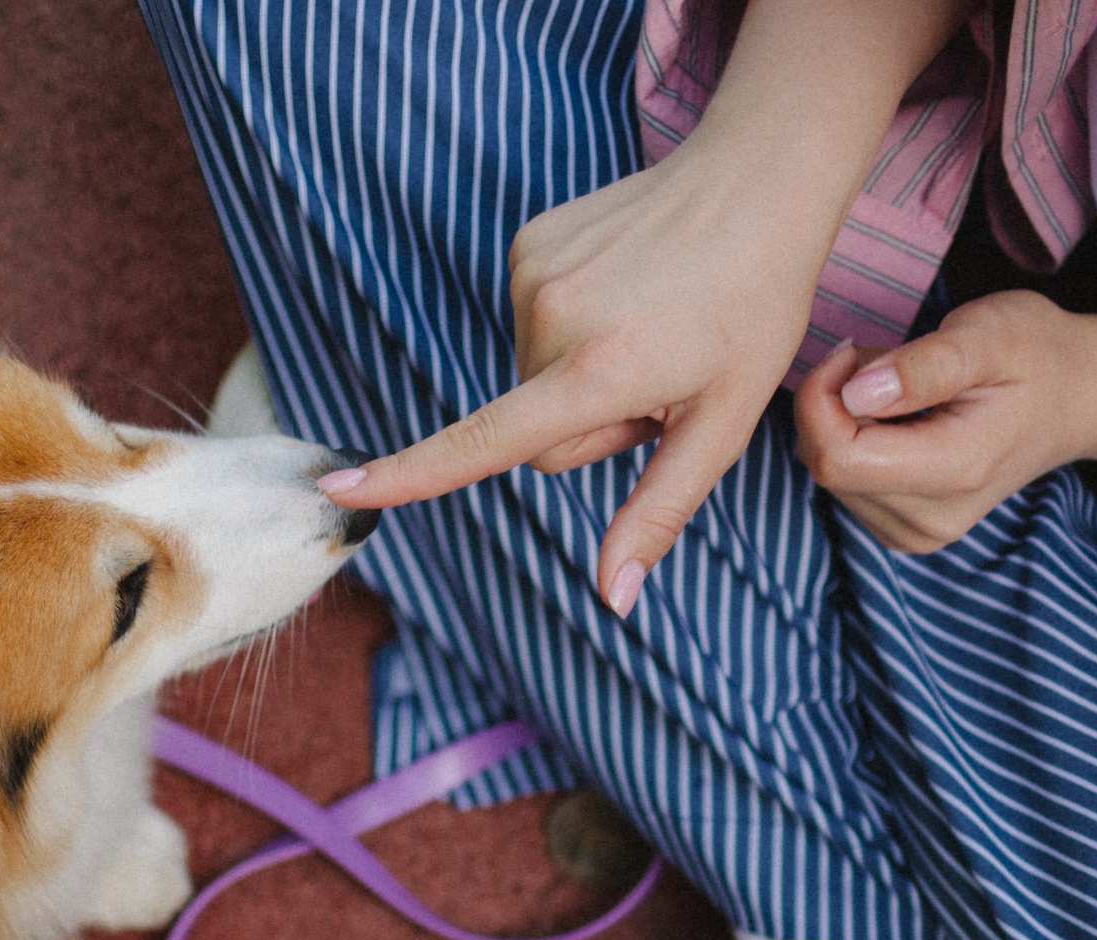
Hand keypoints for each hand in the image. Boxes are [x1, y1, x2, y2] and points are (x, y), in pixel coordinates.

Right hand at [323, 134, 838, 612]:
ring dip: (581, 372)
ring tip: (648, 325)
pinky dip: (576, 322)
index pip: (485, 441)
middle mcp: (552, 320)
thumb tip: (614, 601)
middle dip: (584, 424)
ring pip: (529, 379)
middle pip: (530, 430)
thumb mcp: (722, 425)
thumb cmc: (754, 309)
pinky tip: (628, 289)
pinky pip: (534, 324)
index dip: (410, 475)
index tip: (340, 489)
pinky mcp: (529, 243)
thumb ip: (657, 514)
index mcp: (598, 371)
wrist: (756, 182)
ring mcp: (533, 273)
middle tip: (662, 376)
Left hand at [793, 292, 1096, 551]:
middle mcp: (931, 519)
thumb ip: (925, 366)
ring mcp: (916, 533)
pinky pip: (844, 483)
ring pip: (828, 474)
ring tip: (902, 387)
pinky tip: (899, 417)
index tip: (849, 352)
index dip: (821, 398)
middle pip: (826, 466)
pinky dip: (855, 441)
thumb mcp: (989, 336)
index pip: (839, 458)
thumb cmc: (1036, 354)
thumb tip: (855, 393)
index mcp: (954, 472)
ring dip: (844, 421)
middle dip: (833, 404)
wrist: (1079, 397)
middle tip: (886, 362)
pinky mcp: (903, 530)